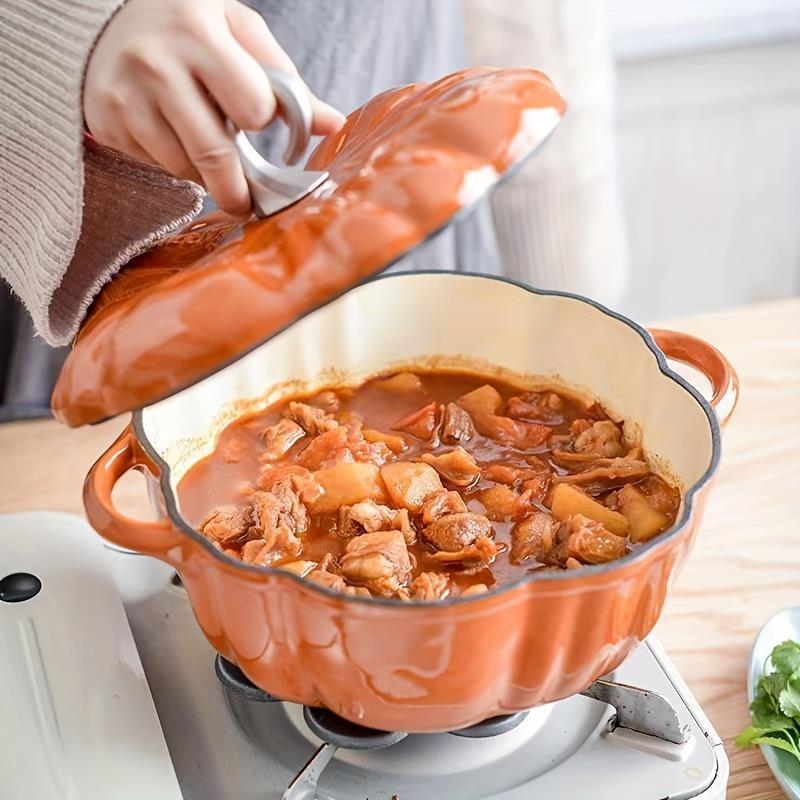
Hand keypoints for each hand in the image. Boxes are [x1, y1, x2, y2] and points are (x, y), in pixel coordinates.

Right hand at [83, 0, 344, 215]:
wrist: (105, 21)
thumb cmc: (188, 26)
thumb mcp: (238, 32)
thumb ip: (285, 79)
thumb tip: (332, 126)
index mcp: (198, 32)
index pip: (253, 107)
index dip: (260, 118)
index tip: (256, 119)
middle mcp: (156, 64)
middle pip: (215, 154)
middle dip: (237, 189)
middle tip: (246, 203)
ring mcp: (126, 96)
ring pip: (184, 168)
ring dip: (205, 174)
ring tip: (205, 147)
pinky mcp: (107, 123)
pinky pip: (157, 167)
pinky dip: (173, 164)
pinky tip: (171, 136)